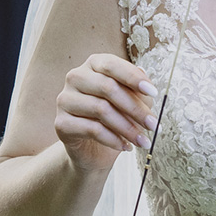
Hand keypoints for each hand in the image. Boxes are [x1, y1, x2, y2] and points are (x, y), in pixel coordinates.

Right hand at [54, 53, 156, 174]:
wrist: (93, 150)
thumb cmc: (114, 119)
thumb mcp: (130, 103)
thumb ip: (137, 92)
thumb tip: (147, 85)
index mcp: (93, 65)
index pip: (111, 65)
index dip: (133, 77)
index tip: (153, 93)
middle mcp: (76, 77)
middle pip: (107, 87)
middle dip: (135, 108)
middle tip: (154, 125)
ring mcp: (65, 100)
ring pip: (101, 109)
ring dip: (127, 128)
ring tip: (144, 141)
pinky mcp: (61, 123)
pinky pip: (92, 129)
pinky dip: (113, 139)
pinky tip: (125, 146)